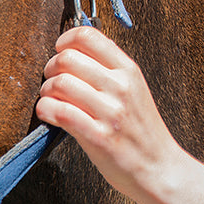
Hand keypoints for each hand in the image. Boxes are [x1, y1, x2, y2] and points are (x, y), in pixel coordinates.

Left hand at [35, 26, 183, 201]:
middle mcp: (120, 86)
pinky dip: (44, 110)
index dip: (66, 40)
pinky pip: (59, 112)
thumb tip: (72, 53)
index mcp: (129, 70)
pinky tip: (48, 114)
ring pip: (60, 83)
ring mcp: (110, 111)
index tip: (60, 50)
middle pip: (68, 58)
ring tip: (51, 99)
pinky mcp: (98, 136)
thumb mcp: (135, 89)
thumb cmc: (141, 131)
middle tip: (52, 80)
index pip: (89, 36)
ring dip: (46, 91)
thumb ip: (109, 69)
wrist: (158, 168)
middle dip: (51, 67)